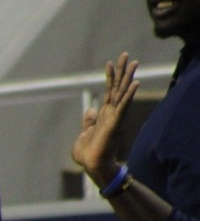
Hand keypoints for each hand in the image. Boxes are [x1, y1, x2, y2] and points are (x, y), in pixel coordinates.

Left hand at [71, 53, 138, 186]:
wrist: (92, 166)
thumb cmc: (89, 153)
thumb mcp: (85, 133)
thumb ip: (89, 121)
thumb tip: (90, 110)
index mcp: (104, 115)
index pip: (108, 91)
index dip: (109, 77)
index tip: (109, 63)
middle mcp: (111, 113)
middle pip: (117, 88)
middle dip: (122, 71)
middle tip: (126, 54)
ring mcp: (114, 118)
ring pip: (122, 93)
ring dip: (128, 78)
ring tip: (134, 63)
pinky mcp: (114, 124)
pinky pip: (123, 107)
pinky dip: (128, 95)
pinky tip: (135, 84)